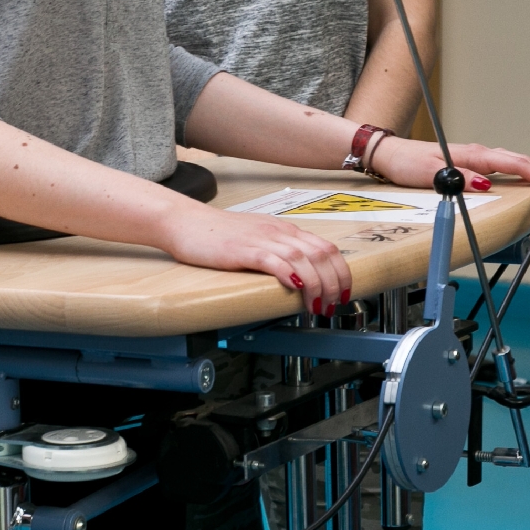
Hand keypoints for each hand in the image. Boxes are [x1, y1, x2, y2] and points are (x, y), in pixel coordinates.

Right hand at [157, 203, 352, 316]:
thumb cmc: (216, 234)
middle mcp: (277, 231)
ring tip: (317, 307)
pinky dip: (291, 274)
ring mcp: (261, 239)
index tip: (345, 292)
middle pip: (321, 254)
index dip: (341, 272)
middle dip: (334, 283)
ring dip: (317, 286)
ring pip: (303, 259)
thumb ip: (278, 251)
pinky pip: (274, 260)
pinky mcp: (242, 250)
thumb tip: (299, 276)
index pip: (326, 247)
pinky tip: (296, 288)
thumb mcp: (256, 238)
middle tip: (333, 306)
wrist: (184, 222)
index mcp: (283, 229)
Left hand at [374, 137, 529, 198]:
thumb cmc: (406, 163)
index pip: (511, 163)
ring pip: (511, 162)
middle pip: (517, 160)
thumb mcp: (429, 173)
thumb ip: (457, 178)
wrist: (389, 155)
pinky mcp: (467, 163)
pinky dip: (517, 172)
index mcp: (471, 155)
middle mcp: (475, 154)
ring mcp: (473, 157)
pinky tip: (520, 181)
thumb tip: (484, 184)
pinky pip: (500, 166)